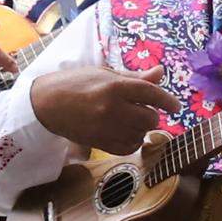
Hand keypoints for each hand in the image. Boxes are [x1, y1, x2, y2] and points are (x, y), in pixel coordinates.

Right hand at [31, 67, 171, 152]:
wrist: (45, 104)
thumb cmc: (75, 83)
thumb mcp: (105, 73)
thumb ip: (135, 77)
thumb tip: (160, 73)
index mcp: (115, 86)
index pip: (152, 94)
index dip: (168, 101)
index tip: (175, 106)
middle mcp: (113, 108)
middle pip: (150, 117)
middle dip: (151, 114)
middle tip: (140, 109)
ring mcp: (106, 128)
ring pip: (141, 134)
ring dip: (141, 128)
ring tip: (128, 119)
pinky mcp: (100, 143)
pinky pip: (129, 147)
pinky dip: (132, 141)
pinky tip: (125, 132)